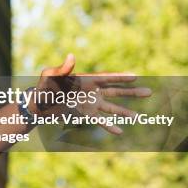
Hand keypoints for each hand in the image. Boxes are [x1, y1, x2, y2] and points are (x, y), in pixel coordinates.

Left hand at [29, 54, 151, 134]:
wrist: (37, 105)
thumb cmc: (43, 87)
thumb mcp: (50, 76)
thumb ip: (62, 69)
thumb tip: (71, 56)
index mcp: (85, 79)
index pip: (106, 78)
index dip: (120, 77)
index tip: (136, 76)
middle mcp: (91, 91)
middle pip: (115, 91)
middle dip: (132, 92)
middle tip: (149, 92)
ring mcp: (89, 103)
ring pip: (111, 108)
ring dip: (124, 112)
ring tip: (139, 117)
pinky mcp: (84, 114)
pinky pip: (99, 120)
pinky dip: (109, 126)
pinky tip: (120, 132)